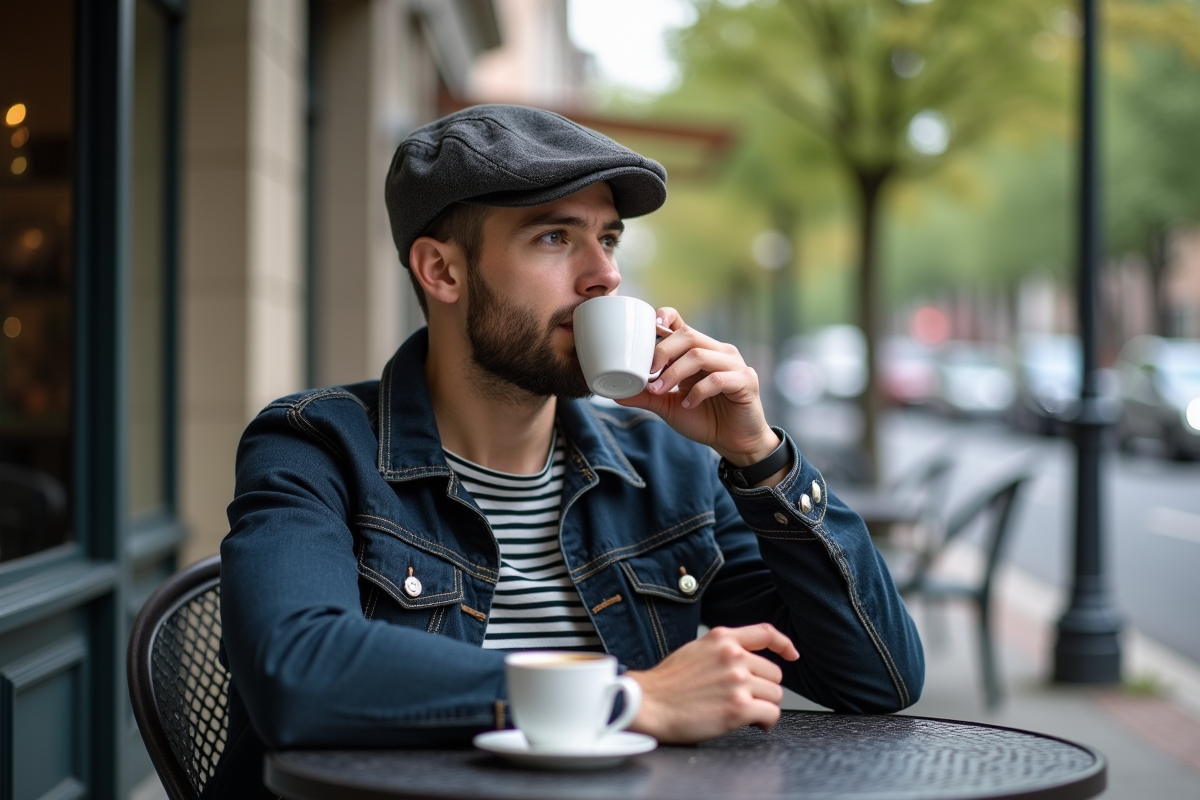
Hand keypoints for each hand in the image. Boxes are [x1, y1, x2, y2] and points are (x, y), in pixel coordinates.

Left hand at [614, 308, 781, 467]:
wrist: (734, 442)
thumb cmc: (704, 418)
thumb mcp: (669, 406)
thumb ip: (646, 396)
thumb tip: (615, 394)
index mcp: (699, 351)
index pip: (682, 324)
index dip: (666, 317)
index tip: (649, 327)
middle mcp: (717, 352)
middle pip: (687, 335)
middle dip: (663, 351)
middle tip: (648, 372)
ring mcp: (734, 365)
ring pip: (700, 355)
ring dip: (675, 373)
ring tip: (661, 391)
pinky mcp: (746, 381)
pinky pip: (718, 379)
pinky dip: (698, 391)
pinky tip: (689, 404)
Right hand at [624, 624, 799, 743]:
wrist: (649, 704)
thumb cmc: (667, 683)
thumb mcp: (696, 649)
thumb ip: (722, 649)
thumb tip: (745, 660)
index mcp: (722, 639)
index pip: (765, 633)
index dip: (784, 645)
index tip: (792, 655)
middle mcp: (734, 656)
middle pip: (774, 674)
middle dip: (763, 688)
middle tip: (746, 699)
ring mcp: (737, 682)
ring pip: (775, 695)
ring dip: (764, 706)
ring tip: (745, 713)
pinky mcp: (738, 708)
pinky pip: (771, 714)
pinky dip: (765, 722)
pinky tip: (752, 724)